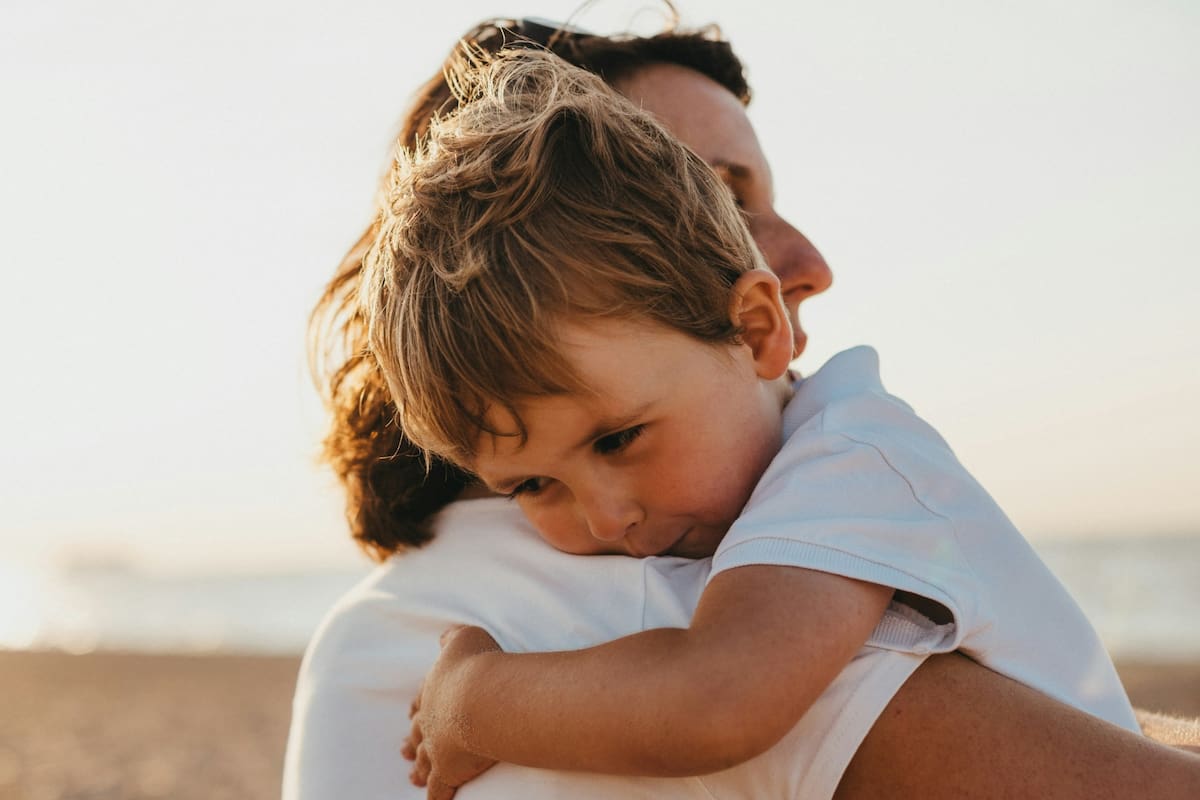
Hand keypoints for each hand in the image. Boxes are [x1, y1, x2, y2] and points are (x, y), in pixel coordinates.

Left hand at [403, 625, 501, 799]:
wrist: (481, 697)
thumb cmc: (477, 664)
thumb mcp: (465, 638)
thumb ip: (452, 637)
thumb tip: (444, 636)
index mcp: (434, 691)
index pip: (422, 700)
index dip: (418, 707)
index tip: (411, 714)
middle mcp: (431, 720)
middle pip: (418, 733)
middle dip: (412, 741)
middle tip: (403, 750)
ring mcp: (436, 747)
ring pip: (423, 762)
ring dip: (418, 769)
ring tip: (412, 776)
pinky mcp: (448, 771)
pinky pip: (439, 789)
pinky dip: (436, 797)